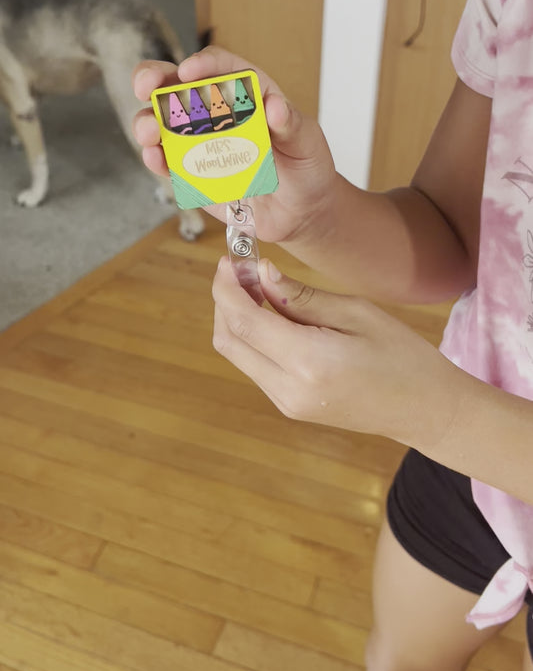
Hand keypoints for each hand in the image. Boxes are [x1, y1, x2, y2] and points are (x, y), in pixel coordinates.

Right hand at [131, 47, 336, 244]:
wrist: (300, 213)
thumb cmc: (307, 169)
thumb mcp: (308, 143)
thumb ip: (292, 124)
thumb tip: (275, 105)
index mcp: (247, 94)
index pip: (220, 68)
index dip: (203, 64)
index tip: (191, 73)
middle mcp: (217, 112)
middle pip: (176, 84)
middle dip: (153, 78)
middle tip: (145, 86)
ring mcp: (199, 141)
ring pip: (162, 121)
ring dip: (147, 121)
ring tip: (149, 132)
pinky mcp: (191, 172)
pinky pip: (166, 161)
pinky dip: (155, 157)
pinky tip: (154, 156)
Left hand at [212, 257, 460, 448]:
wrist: (425, 411)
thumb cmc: (403, 357)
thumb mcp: (356, 313)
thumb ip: (302, 296)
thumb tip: (262, 274)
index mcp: (308, 362)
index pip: (243, 321)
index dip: (227, 287)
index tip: (229, 259)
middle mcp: (288, 389)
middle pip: (229, 340)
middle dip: (225, 300)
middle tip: (240, 269)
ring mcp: (286, 403)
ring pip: (238, 354)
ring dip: (237, 318)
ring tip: (257, 286)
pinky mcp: (290, 406)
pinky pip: (255, 366)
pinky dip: (253, 337)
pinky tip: (272, 314)